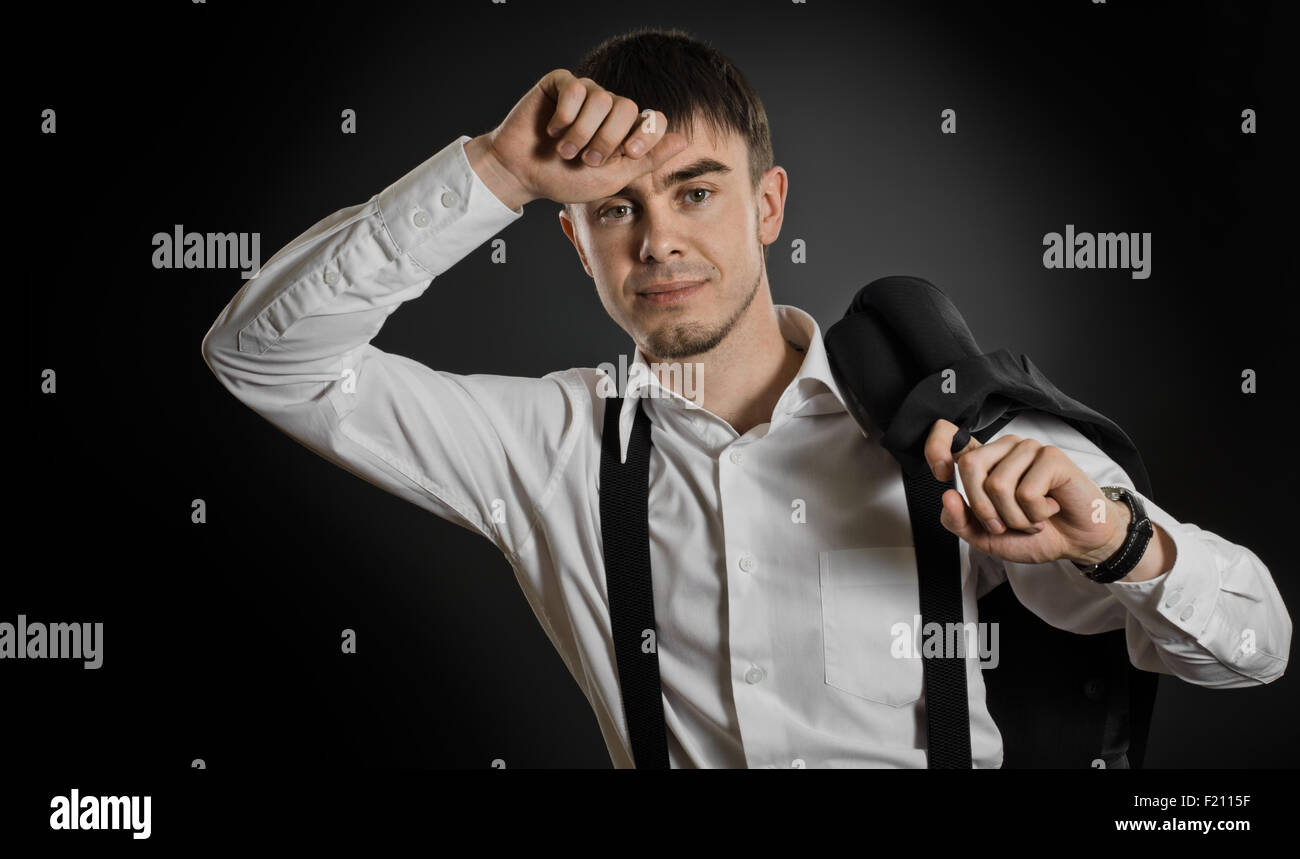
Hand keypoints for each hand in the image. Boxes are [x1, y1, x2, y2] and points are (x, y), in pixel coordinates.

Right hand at [470, 68, 688, 207]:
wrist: (522, 173)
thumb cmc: (565, 179)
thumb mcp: (612, 178)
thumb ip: (646, 160)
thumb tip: (682, 141)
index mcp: (625, 130)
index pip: (653, 118)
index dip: (646, 134)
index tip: (629, 153)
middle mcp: (608, 108)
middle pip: (627, 107)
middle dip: (608, 139)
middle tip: (588, 159)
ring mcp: (586, 93)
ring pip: (601, 99)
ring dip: (582, 132)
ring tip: (565, 150)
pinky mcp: (561, 84)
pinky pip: (575, 88)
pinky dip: (565, 115)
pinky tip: (552, 129)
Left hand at [923, 419, 1128, 565]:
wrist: (1075, 542)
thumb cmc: (1032, 535)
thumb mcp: (985, 537)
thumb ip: (959, 521)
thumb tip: (946, 497)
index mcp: (982, 462)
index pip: (948, 433)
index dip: (936, 448)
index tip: (941, 474)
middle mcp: (1002, 449)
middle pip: (970, 466)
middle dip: (984, 509)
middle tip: (1004, 525)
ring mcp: (1027, 449)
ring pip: (998, 484)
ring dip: (1015, 517)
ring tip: (1032, 519)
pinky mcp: (1051, 456)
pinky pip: (1026, 492)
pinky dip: (1035, 515)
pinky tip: (1049, 510)